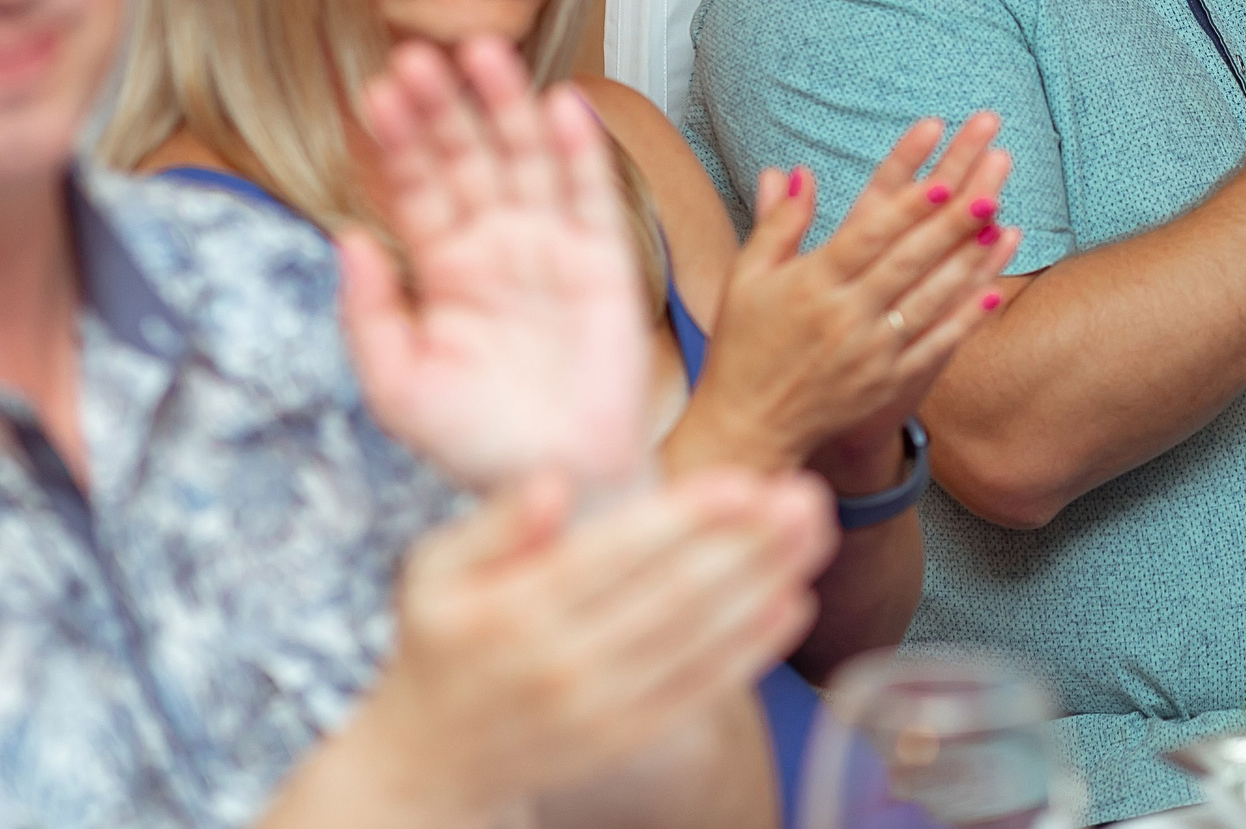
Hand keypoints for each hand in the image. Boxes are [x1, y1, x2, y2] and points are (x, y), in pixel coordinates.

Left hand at [338, 37, 650, 494]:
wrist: (555, 485)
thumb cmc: (475, 446)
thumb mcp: (399, 387)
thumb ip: (368, 314)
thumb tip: (345, 235)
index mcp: (443, 272)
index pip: (416, 188)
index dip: (399, 141)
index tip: (376, 93)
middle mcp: (497, 248)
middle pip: (468, 158)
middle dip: (445, 108)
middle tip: (419, 57)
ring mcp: (551, 250)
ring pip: (526, 161)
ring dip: (507, 107)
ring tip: (484, 54)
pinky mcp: (605, 264)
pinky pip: (591, 195)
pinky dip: (579, 150)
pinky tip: (562, 104)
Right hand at [351, 465, 833, 822]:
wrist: (429, 763)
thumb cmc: (440, 643)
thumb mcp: (434, 572)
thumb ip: (494, 523)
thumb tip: (551, 481)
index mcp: (515, 611)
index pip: (616, 555)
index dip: (686, 518)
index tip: (745, 481)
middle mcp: (562, 664)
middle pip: (676, 595)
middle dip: (750, 543)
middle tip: (807, 494)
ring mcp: (600, 708)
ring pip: (701, 639)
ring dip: (767, 583)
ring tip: (816, 533)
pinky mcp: (628, 738)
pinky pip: (702, 689)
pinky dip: (752, 648)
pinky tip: (794, 602)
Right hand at [685, 116, 1015, 476]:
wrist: (749, 426)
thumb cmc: (744, 344)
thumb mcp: (747, 278)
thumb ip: (777, 223)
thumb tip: (796, 170)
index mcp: (810, 285)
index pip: (866, 236)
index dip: (905, 206)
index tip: (940, 177)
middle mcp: (844, 317)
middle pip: (907, 262)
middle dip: (951, 224)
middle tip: (989, 189)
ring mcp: (870, 353)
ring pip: (929, 300)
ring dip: (969, 263)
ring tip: (1002, 226)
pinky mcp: (886, 383)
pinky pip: (935, 346)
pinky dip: (966, 319)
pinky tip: (994, 290)